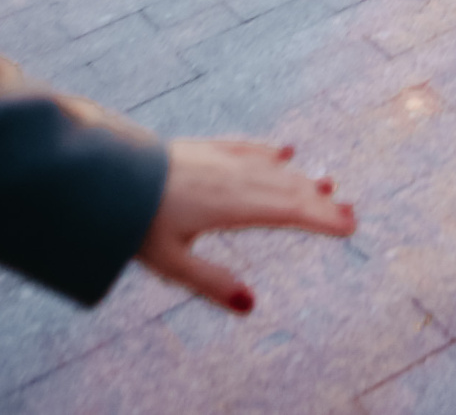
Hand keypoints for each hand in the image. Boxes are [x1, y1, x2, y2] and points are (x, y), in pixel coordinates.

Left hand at [135, 138, 355, 314]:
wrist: (104, 175)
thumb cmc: (134, 223)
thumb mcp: (171, 263)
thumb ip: (211, 283)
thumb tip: (252, 305)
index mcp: (231, 206)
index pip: (288, 212)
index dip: (321, 219)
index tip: (349, 226)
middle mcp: (233, 178)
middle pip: (287, 189)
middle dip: (320, 203)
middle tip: (351, 213)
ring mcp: (220, 159)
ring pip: (271, 169)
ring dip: (302, 179)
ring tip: (327, 185)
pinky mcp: (205, 149)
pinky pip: (247, 149)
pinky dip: (269, 153)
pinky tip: (285, 152)